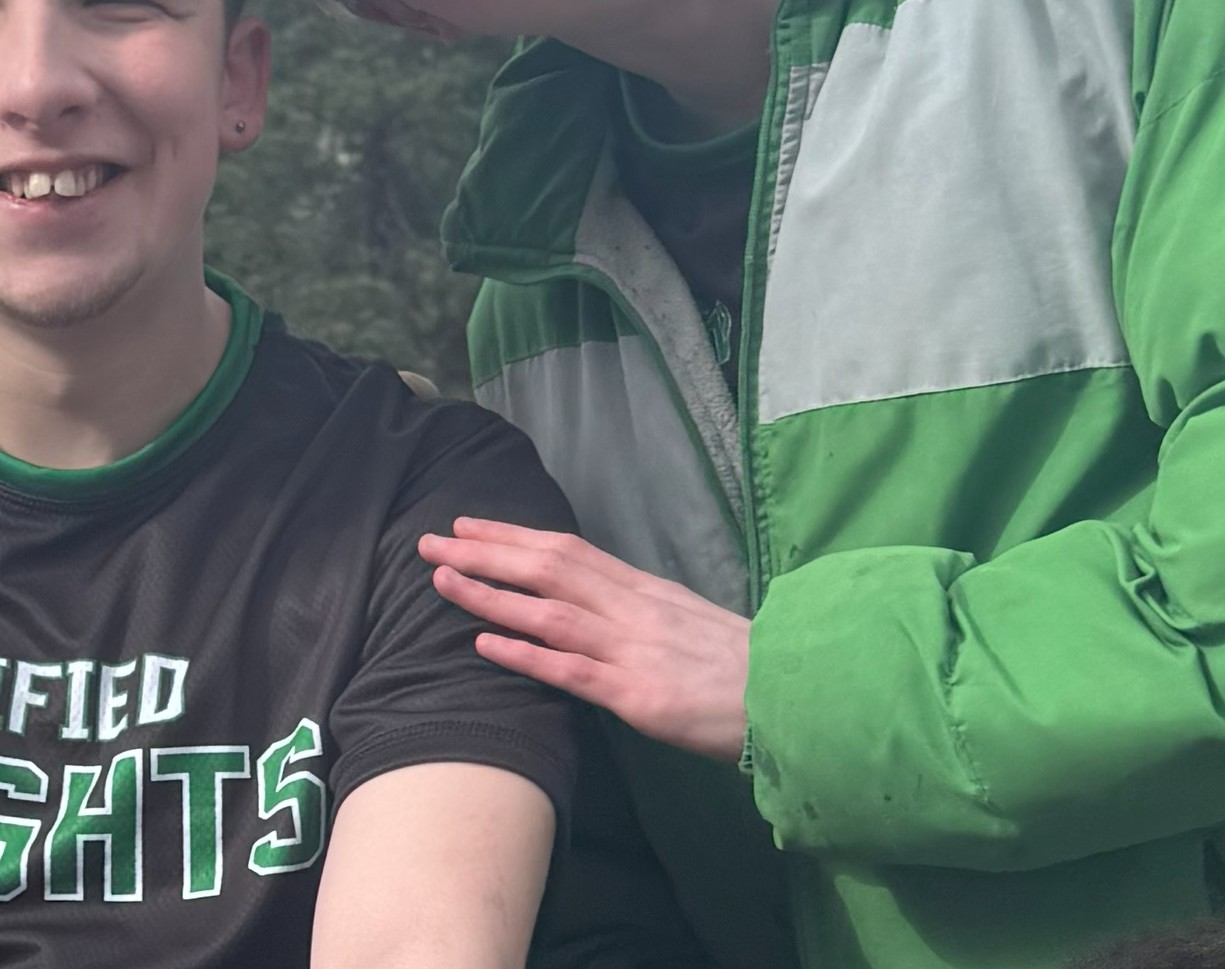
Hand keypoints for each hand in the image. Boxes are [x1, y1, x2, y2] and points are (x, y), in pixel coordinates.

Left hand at [417, 518, 748, 762]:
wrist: (794, 699)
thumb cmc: (742, 668)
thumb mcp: (687, 622)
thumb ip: (639, 610)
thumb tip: (594, 600)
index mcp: (645, 590)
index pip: (568, 549)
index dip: (514, 534)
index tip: (469, 524)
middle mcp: (634, 610)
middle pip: (549, 568)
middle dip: (485, 552)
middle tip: (430, 542)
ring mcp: (634, 651)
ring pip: (550, 612)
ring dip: (490, 595)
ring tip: (441, 582)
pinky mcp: (639, 697)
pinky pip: (572, 672)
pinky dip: (525, 655)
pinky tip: (484, 644)